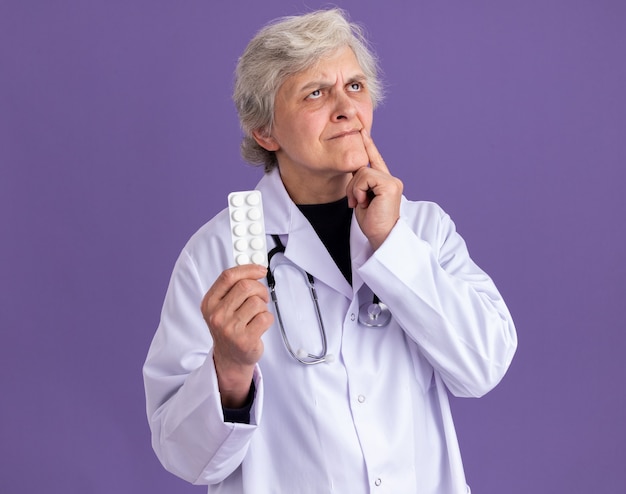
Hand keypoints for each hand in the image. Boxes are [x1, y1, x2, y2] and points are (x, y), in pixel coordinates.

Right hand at [201, 264, 273, 406]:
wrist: (230, 358)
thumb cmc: (230, 327)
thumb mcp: (223, 306)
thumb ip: (234, 287)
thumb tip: (256, 268)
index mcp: (209, 303)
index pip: (228, 276)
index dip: (248, 269)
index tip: (261, 269)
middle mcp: (216, 315)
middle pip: (245, 286)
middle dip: (259, 289)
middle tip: (262, 297)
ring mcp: (230, 329)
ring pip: (257, 302)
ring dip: (263, 306)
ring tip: (257, 315)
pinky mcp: (245, 340)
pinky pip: (265, 317)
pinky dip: (268, 319)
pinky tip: (260, 326)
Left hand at [346, 128, 402, 249]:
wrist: (381, 236)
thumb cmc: (371, 222)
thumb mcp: (361, 198)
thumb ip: (360, 183)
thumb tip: (354, 168)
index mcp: (385, 183)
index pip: (374, 159)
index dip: (368, 145)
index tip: (362, 131)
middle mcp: (391, 180)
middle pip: (362, 167)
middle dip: (352, 185)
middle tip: (355, 202)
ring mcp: (392, 182)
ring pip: (362, 171)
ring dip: (354, 189)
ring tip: (361, 204)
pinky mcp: (390, 185)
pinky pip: (365, 176)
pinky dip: (359, 190)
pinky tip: (364, 202)